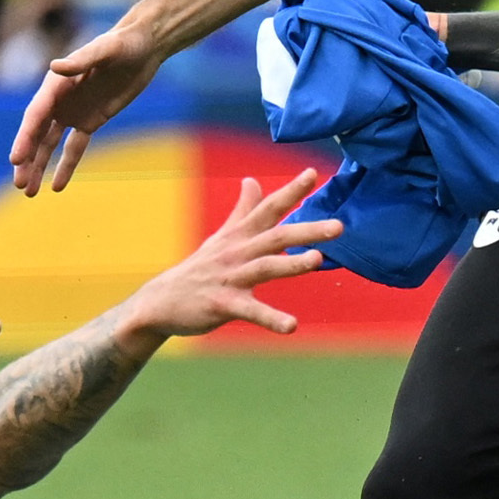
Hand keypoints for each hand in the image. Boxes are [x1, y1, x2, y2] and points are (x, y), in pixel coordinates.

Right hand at [11, 20, 166, 192]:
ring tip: (29, 192)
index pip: (35, 116)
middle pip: (37, 134)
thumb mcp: (105, 49)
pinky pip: (75, 147)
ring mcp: (73, 112)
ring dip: (39, 166)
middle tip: (19, 184)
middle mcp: (59, 100)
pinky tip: (56, 186)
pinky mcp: (91, 121)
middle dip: (27, 159)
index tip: (15, 159)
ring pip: (50, 144)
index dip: (24, 138)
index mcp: (56, 84)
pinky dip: (66, 166)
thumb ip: (81, 60)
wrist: (142, 47)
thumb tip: (55, 67)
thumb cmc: (123, 43)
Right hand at [119, 171, 341, 340]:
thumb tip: (253, 180)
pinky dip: (272, 318)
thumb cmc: (199, 268)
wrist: (159, 302)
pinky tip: (292, 326)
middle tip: (340, 226)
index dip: (291, 191)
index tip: (314, 172)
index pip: (269, 208)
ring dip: (292, 265)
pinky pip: (251, 311)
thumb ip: (243, 210)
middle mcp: (237, 252)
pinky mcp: (222, 304)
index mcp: (240, 236)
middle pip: (276, 237)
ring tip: (318, 259)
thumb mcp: (222, 236)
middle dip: (308, 230)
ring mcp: (230, 278)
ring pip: (265, 267)